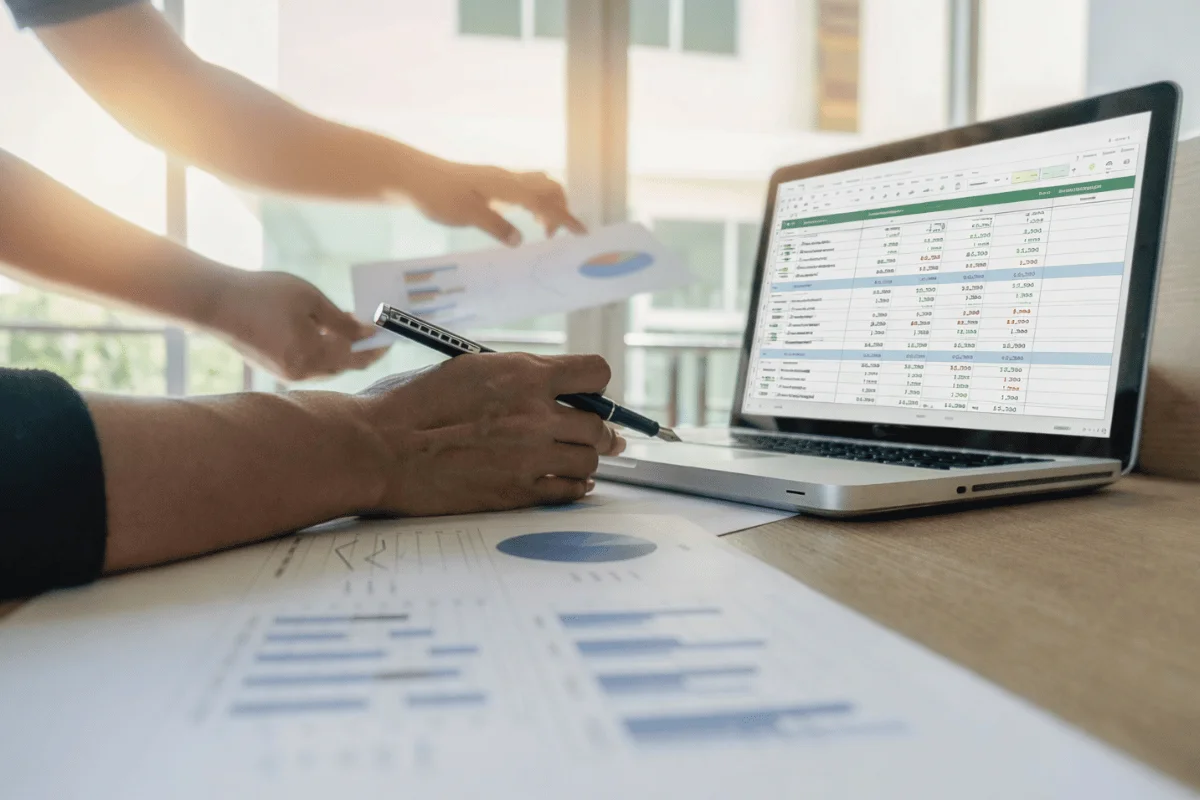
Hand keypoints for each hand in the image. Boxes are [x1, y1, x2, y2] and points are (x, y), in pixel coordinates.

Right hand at [209, 271, 386, 380]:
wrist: (215, 302)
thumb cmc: (265, 294)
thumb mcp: (311, 300)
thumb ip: (343, 322)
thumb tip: (368, 334)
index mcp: (312, 356)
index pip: (356, 359)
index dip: (376, 349)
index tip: (390, 336)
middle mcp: (300, 372)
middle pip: (341, 365)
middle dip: (358, 348)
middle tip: (370, 326)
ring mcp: (285, 374)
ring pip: (323, 366)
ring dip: (338, 348)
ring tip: (345, 322)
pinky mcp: (273, 369)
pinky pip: (306, 363)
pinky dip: (318, 350)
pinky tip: (319, 330)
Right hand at [355, 353, 626, 514]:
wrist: (385, 448)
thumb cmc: (419, 405)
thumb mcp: (472, 369)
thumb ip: (517, 377)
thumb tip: (552, 386)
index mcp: (525, 375)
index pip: (595, 372)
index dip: (595, 384)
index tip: (589, 394)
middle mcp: (536, 415)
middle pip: (598, 424)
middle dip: (599, 428)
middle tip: (594, 434)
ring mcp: (531, 457)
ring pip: (589, 459)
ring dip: (585, 458)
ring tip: (573, 459)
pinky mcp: (520, 492)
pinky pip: (571, 491)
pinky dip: (574, 486)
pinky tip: (565, 482)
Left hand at [401, 157, 586, 245]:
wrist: (412, 176)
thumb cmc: (437, 195)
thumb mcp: (466, 215)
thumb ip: (495, 226)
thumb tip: (519, 239)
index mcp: (505, 186)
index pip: (545, 201)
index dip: (565, 217)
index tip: (581, 232)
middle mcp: (506, 179)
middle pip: (548, 186)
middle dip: (560, 208)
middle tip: (551, 235)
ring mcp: (498, 179)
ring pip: (536, 185)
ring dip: (547, 205)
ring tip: (539, 228)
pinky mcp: (489, 182)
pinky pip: (522, 189)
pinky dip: (533, 202)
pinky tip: (520, 218)